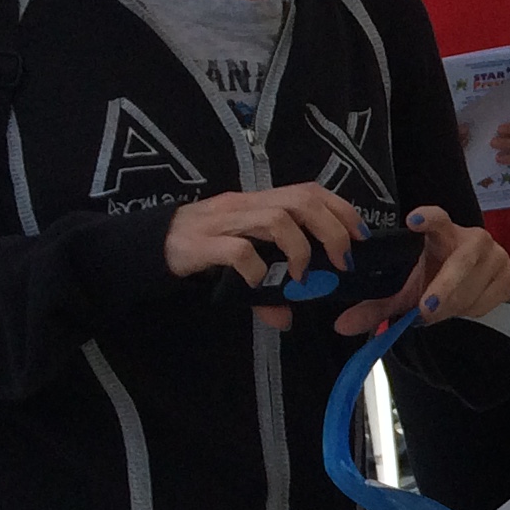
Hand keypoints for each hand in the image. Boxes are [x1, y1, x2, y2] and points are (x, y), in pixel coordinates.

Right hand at [165, 182, 373, 326]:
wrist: (149, 243)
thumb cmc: (202, 246)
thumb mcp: (241, 260)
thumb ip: (265, 285)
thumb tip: (286, 318)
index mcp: (259, 202)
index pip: (309, 191)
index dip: (341, 210)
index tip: (359, 236)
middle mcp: (244, 205)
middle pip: (300, 201)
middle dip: (331, 230)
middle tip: (341, 261)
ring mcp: (222, 222)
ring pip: (274, 219)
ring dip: (300, 249)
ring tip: (302, 276)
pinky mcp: (200, 244)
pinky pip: (238, 250)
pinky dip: (256, 268)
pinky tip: (259, 284)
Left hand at [336, 205, 509, 336]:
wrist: (472, 286)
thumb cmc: (433, 280)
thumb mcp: (403, 293)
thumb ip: (374, 308)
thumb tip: (341, 326)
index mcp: (442, 232)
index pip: (437, 218)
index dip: (428, 218)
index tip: (412, 221)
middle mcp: (473, 237)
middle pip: (462, 261)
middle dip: (444, 287)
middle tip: (424, 310)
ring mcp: (497, 255)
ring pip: (474, 287)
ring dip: (452, 307)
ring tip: (436, 313)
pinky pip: (489, 300)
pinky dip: (472, 310)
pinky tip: (462, 308)